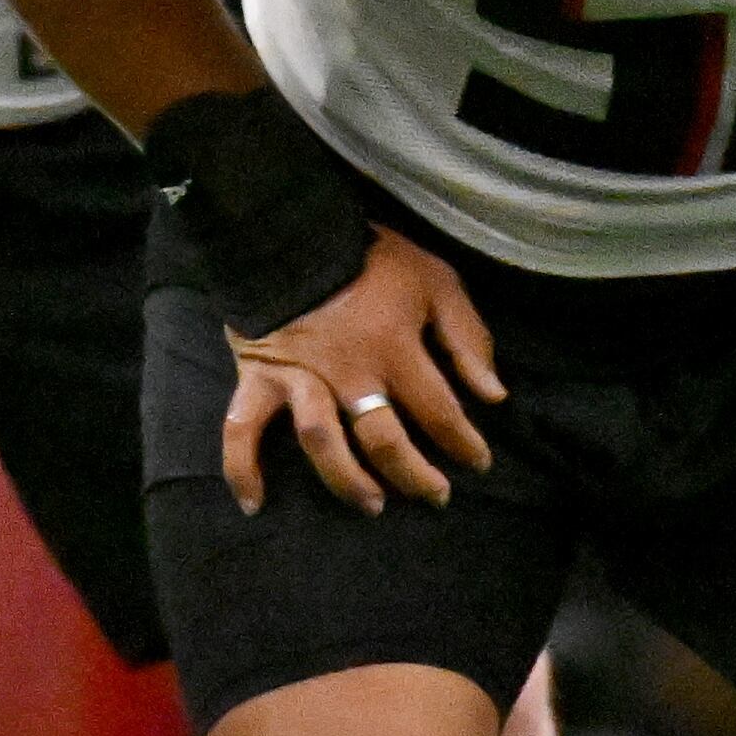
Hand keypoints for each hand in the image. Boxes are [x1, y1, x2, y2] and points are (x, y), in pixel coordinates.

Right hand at [221, 225, 503, 514]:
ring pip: (323, 445)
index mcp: (395, 351)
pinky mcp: (258, 378)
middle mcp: (349, 375)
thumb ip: (467, 338)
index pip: (439, 413)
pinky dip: (242, 469)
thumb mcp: (435, 282)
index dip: (463, 443)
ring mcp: (300, 380)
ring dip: (347, 482)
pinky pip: (241, 430)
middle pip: (384, 442)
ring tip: (371, 503)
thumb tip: (494, 395)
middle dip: (414, 476)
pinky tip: (254, 503)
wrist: (291, 232)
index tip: (478, 463)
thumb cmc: (370, 257)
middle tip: (435, 496)